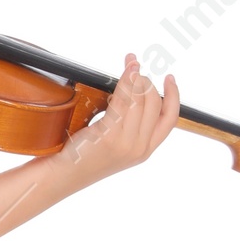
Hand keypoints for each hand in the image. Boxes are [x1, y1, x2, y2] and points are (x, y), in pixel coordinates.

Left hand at [54, 53, 179, 191]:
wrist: (65, 174)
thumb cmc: (86, 154)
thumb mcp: (117, 143)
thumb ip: (131, 125)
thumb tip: (137, 91)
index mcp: (145, 150)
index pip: (170, 119)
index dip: (174, 96)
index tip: (169, 78)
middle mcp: (139, 148)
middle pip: (155, 104)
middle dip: (147, 81)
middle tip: (135, 70)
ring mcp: (125, 142)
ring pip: (140, 99)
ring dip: (136, 77)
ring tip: (130, 66)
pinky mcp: (110, 135)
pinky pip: (122, 101)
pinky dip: (125, 82)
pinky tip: (125, 73)